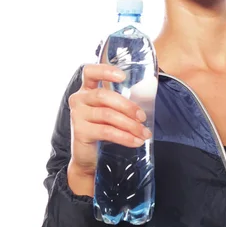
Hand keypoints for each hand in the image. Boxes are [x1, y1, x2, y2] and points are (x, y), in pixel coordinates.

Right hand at [67, 64, 150, 178]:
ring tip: (144, 134)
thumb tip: (148, 97)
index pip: (90, 72)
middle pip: (103, 95)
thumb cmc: (103, 128)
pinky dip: (124, 137)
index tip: (123, 77)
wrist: (88, 156)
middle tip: (142, 117)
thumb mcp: (111, 111)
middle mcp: (79, 99)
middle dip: (127, 106)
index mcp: (87, 89)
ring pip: (107, 114)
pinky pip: (106, 131)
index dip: (105, 71)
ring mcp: (77, 115)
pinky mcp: (80, 132)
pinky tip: (136, 142)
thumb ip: (121, 102)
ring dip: (130, 125)